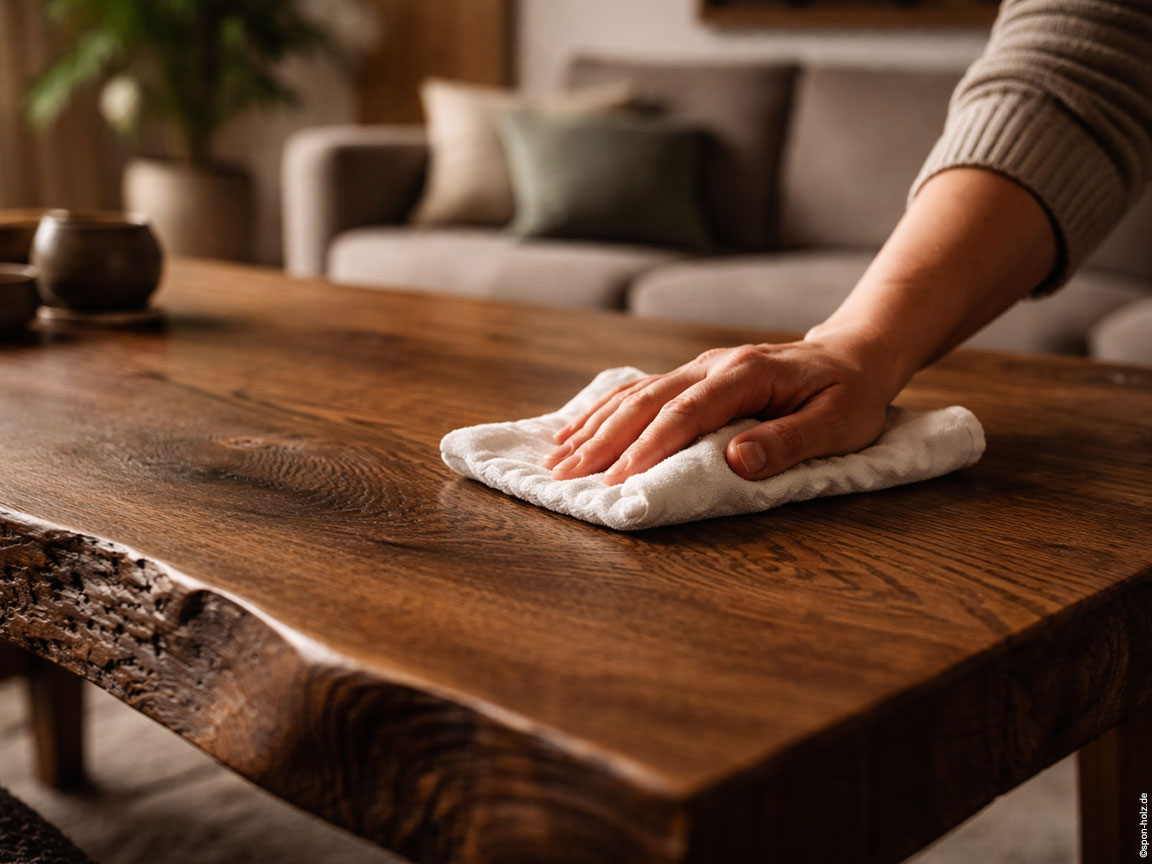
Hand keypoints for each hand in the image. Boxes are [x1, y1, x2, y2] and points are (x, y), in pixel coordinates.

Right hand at [544, 333, 901, 484]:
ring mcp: (699, 367)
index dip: (649, 447)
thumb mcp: (838, 424)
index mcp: (746, 374)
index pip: (686, 413)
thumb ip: (788, 443)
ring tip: (556, 460)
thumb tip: (736, 462)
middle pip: (646, 402)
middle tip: (566, 477)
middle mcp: (713, 365)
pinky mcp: (693, 376)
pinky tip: (578, 430)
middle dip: (603, 441)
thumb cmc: (849, 395)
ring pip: (634, 394)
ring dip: (593, 427)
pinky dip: (604, 412)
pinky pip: (639, 391)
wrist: (853, 354)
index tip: (618, 480)